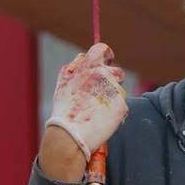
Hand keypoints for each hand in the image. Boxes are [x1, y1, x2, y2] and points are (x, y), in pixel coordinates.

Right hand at [44, 43, 127, 160]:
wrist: (70, 135)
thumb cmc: (64, 109)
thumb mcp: (62, 82)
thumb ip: (74, 67)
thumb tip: (83, 58)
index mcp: (89, 66)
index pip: (103, 50)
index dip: (105, 56)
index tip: (106, 62)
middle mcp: (104, 75)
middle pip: (116, 72)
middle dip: (111, 82)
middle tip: (98, 96)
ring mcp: (115, 91)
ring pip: (119, 92)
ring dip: (111, 99)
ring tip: (95, 113)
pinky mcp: (122, 106)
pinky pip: (121, 107)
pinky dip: (114, 114)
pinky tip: (101, 121)